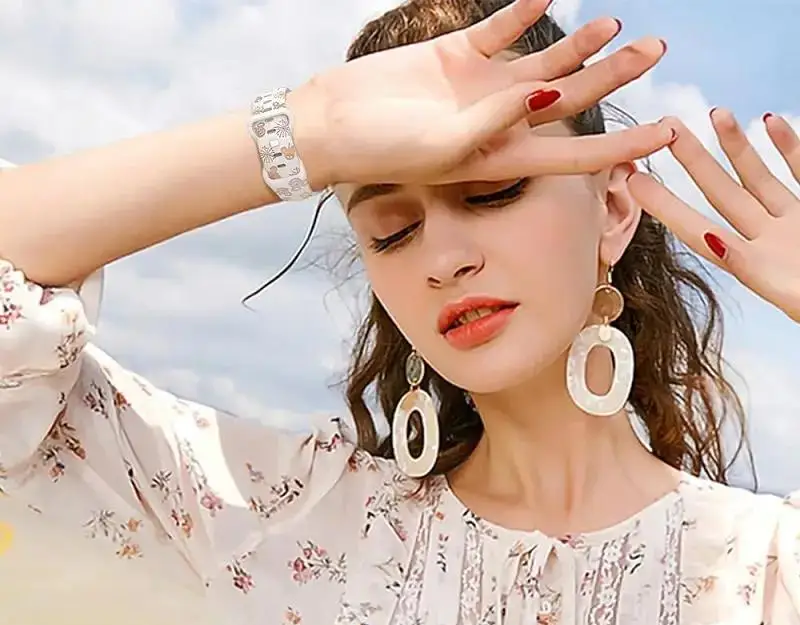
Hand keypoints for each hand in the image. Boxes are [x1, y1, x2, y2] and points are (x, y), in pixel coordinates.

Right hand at [291, 0, 673, 188]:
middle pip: (572, 99)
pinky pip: (501, 28)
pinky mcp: (458, 57)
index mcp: (502, 157)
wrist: (335, 123)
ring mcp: (482, 89)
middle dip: (614, 76)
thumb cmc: (382, 150)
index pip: (576, 154)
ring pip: (545, 62)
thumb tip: (550, 92)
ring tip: (617, 22)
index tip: (665, 133)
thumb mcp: (443, 146)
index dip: (623, 145)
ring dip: (581, 42)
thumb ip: (496, 121)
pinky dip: (525, 9)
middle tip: (655, 50)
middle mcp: (500, 124)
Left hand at [628, 110, 799, 322]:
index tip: (633, 180)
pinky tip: (769, 121)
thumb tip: (715, 238)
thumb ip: (747, 264)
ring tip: (716, 113)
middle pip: (722, 196)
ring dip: (737, 148)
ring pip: (760, 179)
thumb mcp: (790, 291)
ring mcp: (796, 226)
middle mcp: (769, 243)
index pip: (697, 231)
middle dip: (694, 163)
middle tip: (664, 129)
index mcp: (755, 268)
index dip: (665, 206)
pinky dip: (788, 148)